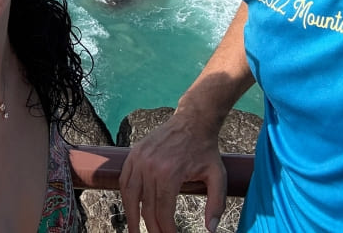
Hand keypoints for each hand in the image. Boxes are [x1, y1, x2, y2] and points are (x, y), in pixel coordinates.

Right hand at [119, 110, 226, 232]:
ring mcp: (139, 158)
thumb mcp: (217, 176)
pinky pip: (125, 179)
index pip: (163, 212)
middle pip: (146, 207)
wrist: (193, 120)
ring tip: (133, 231)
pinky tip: (130, 207)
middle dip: (151, 229)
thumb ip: (216, 204)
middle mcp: (150, 166)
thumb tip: (211, 229)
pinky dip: (125, 196)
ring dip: (130, 216)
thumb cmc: (205, 149)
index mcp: (170, 173)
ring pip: (130, 195)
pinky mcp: (134, 153)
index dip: (167, 231)